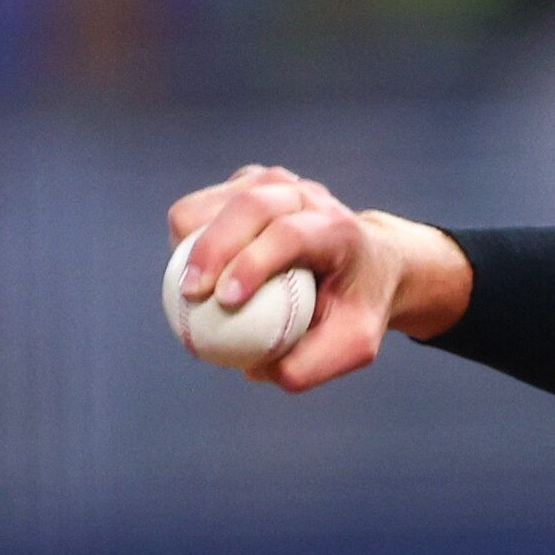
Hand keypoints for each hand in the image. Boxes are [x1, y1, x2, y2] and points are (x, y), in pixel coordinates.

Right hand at [162, 165, 473, 392]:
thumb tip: (257, 371)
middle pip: (247, 206)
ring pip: (213, 202)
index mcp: (336, 229)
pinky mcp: (245, 185)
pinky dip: (189, 238)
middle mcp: (304, 196)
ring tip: (189, 289)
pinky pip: (201, 207)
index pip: (289, 234)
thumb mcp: (354, 346)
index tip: (225, 300)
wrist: (365, 264)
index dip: (253, 263)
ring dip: (191, 243)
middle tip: (189, 295)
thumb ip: (312, 363)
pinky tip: (199, 273)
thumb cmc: (355, 309)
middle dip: (211, 249)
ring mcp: (272, 184)